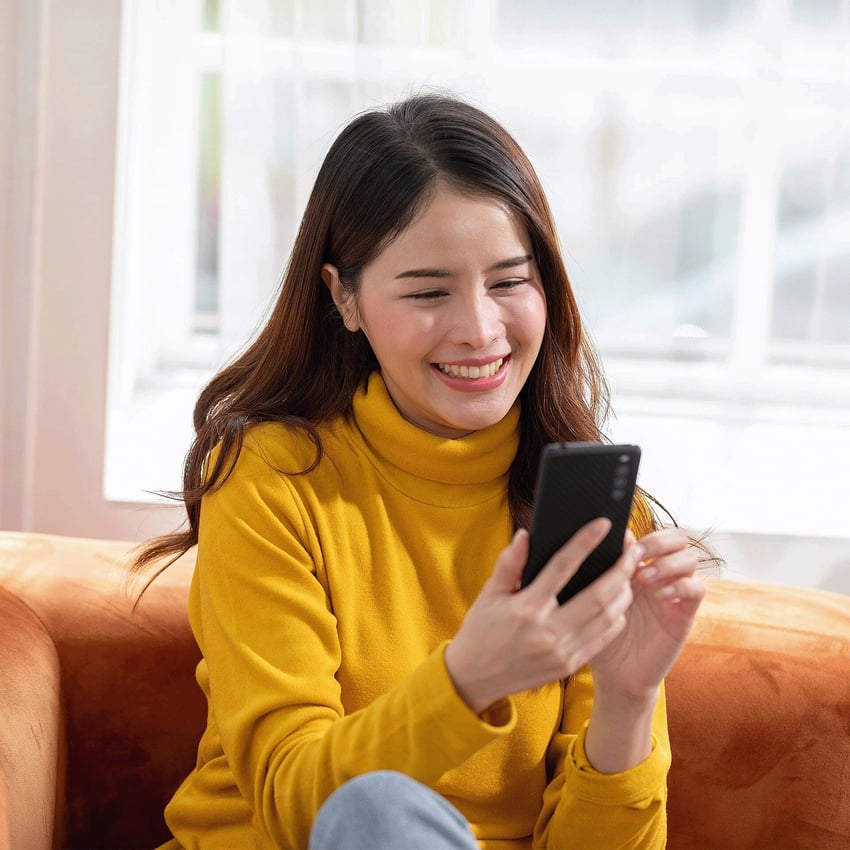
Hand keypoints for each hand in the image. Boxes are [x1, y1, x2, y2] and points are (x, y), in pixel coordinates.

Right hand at [445, 519, 643, 713]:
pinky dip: (616, 618)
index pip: (562, 567)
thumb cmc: (481, 630)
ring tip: (629, 574)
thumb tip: (525, 535)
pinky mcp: (570, 666)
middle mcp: (548, 632)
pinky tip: (618, 603)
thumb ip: (509, 564)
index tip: (602, 525)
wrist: (475, 677)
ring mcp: (562, 652)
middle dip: (621, 570)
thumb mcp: (490, 594)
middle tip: (633, 551)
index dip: (585, 542)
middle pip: (598, 596)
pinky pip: (603, 639)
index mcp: (526, 608)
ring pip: (607, 618)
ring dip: (623, 593)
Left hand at [589, 527, 705, 703]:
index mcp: (635, 567)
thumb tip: (592, 538)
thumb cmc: (597, 633)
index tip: (620, 540)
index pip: (650, 533)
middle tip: (638, 554)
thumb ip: (597, 570)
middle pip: (677, 538)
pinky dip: (682, 586)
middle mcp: (658, 575)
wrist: (614, 674)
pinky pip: (697, 589)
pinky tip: (660, 595)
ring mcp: (674, 593)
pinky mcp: (684, 614)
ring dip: (668, 563)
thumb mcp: (592, 598)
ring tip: (645, 577)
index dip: (640, 532)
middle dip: (659, 540)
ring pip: (690, 558)